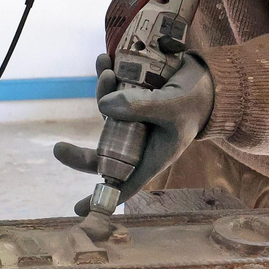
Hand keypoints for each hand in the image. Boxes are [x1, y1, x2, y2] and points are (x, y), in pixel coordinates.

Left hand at [54, 53, 213, 214]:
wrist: (210, 78)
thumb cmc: (196, 101)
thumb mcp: (172, 107)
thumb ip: (141, 107)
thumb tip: (103, 106)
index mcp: (151, 156)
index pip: (123, 184)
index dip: (101, 198)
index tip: (76, 209)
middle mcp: (139, 141)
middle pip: (104, 153)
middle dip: (80, 154)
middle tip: (58, 149)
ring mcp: (134, 120)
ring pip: (106, 115)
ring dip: (101, 92)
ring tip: (107, 70)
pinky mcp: (133, 98)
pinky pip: (112, 92)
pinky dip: (106, 76)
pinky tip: (104, 59)